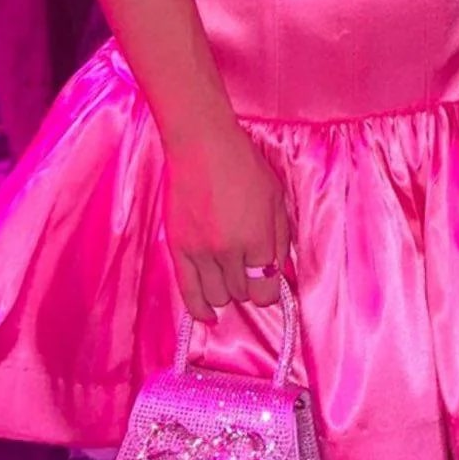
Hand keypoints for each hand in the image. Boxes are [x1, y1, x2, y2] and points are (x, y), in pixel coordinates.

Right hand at [163, 118, 290, 325]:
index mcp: (257, 238)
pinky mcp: (178, 249)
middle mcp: (229, 251)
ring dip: (227, 292)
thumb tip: (281, 270)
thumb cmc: (243, 164)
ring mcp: (201, 252)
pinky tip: (208, 314)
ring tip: (229, 276)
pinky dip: (199, 309)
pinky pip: (188, 293)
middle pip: (242, 293)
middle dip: (249, 285)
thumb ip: (281, 238)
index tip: (269, 284)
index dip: (270, 292)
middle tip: (248, 268)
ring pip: (217, 297)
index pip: (266, 291)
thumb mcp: (276, 197)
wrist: (201, 144)